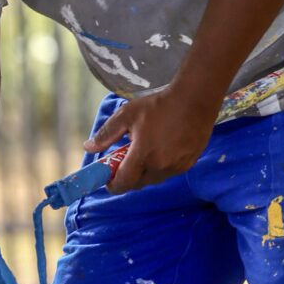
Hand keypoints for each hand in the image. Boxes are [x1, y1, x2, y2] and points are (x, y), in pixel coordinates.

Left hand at [84, 86, 219, 193]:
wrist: (195, 98)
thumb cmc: (158, 105)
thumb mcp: (126, 115)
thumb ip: (106, 134)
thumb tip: (88, 147)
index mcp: (143, 155)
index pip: (123, 183)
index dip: (113, 185)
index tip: (108, 180)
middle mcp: (161, 166)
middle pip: (138, 183)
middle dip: (128, 178)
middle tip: (123, 163)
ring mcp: (177, 167)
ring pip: (154, 179)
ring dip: (144, 173)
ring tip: (143, 152)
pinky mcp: (189, 163)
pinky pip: (169, 173)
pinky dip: (160, 167)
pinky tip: (160, 150)